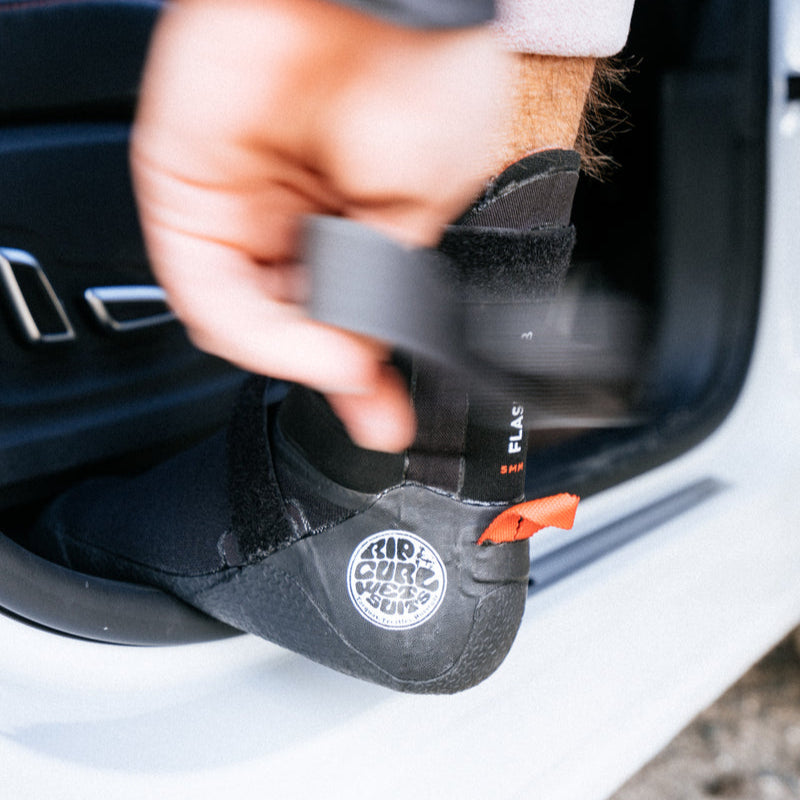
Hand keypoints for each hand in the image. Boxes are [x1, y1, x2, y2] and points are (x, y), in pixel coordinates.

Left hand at [131, 0, 508, 450]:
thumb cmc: (425, 77)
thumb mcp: (424, 210)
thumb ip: (382, 290)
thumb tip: (368, 363)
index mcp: (348, 222)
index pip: (341, 317)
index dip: (363, 375)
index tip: (387, 417)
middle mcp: (290, 221)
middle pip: (289, 327)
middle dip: (330, 378)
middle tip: (371, 409)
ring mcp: (238, 210)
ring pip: (246, 322)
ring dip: (300, 361)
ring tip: (350, 368)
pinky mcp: (189, 194)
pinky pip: (207, 291)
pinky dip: (257, 332)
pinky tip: (313, 346)